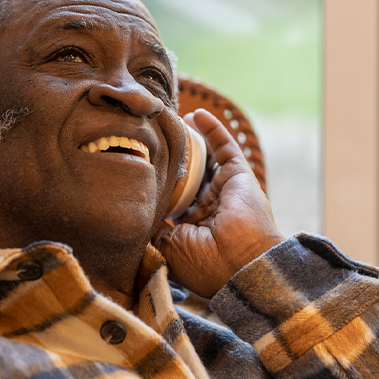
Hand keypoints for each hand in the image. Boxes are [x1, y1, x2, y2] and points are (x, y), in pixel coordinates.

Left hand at [154, 109, 283, 297]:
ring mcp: (225, 190)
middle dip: (173, 162)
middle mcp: (210, 208)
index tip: (139, 170)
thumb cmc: (204, 262)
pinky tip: (196, 115)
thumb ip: (153, 225)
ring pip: (205, 159)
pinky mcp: (239, 175)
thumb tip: (138, 208)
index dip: (159, 187)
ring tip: (170, 124)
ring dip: (190, 141)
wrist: (240, 263)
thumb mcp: (167, 247)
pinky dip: (213, 129)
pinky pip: (225, 147)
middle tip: (153, 142)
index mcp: (194, 228)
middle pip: (188, 177)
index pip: (173, 201)